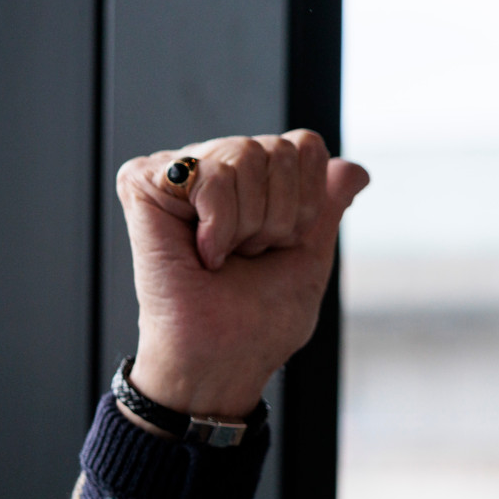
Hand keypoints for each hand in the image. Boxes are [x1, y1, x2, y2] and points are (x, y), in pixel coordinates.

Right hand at [118, 130, 368, 417]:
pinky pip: (208, 176)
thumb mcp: (309, 254)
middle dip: (279, 216)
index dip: (308, 200)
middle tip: (249, 255)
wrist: (222, 352)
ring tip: (224, 256)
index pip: (304, 145)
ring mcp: (179, 171)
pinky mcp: (143, 180)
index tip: (283, 244)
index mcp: (253, 181)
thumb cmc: (260, 317)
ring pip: (244, 156)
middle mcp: (216, 166)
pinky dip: (220, 225)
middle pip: (278, 148)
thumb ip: (328, 204)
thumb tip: (355, 169)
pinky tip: (203, 253)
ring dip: (249, 225)